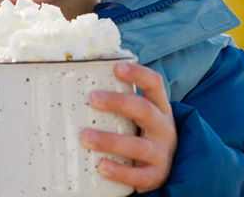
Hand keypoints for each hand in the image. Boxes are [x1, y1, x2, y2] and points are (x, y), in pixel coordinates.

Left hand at [79, 62, 176, 192]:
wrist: (162, 170)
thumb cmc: (142, 135)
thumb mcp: (139, 117)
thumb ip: (120, 103)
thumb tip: (78, 83)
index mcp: (160, 108)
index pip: (154, 84)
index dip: (138, 74)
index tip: (117, 68)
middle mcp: (164, 128)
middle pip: (145, 110)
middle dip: (118, 102)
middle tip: (92, 98)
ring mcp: (161, 154)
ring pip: (138, 146)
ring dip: (110, 140)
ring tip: (85, 137)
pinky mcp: (155, 176)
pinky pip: (139, 176)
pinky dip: (120, 171)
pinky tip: (101, 166)